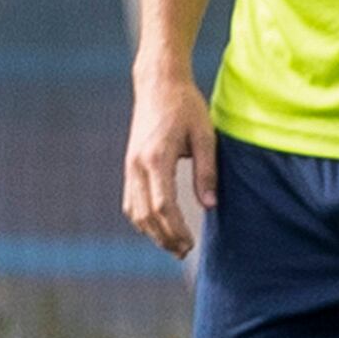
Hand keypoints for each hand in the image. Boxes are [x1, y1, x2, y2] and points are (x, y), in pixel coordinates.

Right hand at [121, 74, 217, 258]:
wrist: (158, 84)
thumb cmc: (186, 107)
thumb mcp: (205, 137)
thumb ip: (206, 172)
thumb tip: (209, 205)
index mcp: (156, 159)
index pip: (164, 206)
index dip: (176, 229)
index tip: (191, 245)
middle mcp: (137, 165)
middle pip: (146, 214)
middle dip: (164, 237)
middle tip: (184, 253)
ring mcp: (129, 165)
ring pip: (134, 210)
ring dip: (151, 231)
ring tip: (173, 246)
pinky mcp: (129, 164)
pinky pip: (130, 199)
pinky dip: (142, 217)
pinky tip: (157, 227)